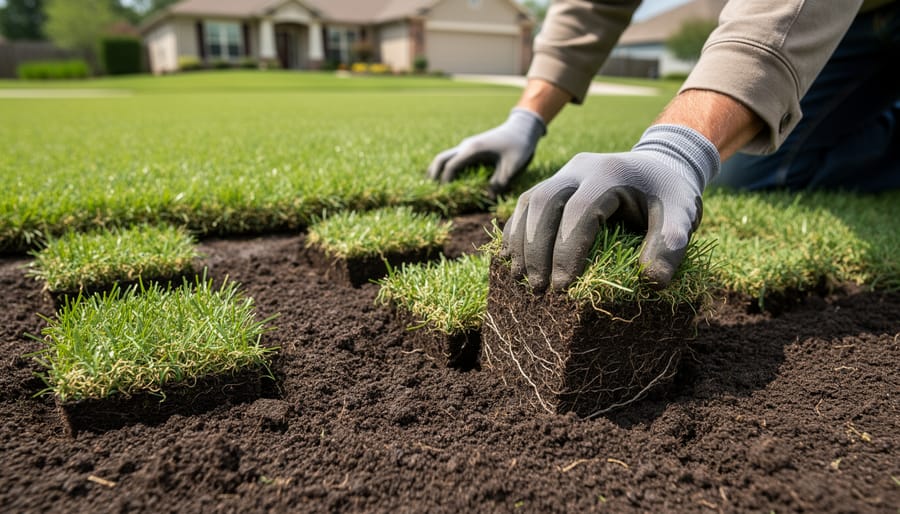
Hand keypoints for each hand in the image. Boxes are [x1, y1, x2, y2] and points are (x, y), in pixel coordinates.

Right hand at [427, 108, 545, 192]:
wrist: (523, 127)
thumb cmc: (519, 145)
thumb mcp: (512, 166)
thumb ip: (499, 182)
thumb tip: (487, 198)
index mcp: (473, 150)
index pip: (451, 166)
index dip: (445, 182)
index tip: (444, 196)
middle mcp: (466, 146)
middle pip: (441, 159)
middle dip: (433, 175)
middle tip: (429, 192)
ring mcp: (467, 146)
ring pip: (445, 158)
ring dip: (438, 172)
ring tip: (435, 189)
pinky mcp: (471, 149)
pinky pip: (454, 159)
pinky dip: (447, 169)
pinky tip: (449, 182)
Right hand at [501, 124, 719, 290]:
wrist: (660, 164)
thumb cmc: (670, 194)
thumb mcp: (682, 214)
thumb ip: (672, 244)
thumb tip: (651, 281)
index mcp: (609, 173)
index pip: (579, 212)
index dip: (567, 250)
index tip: (564, 286)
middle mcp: (580, 168)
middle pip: (543, 203)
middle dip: (536, 248)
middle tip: (538, 287)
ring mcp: (563, 173)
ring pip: (528, 202)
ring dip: (520, 242)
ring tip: (521, 278)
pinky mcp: (555, 183)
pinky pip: (526, 204)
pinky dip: (516, 232)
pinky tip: (513, 260)